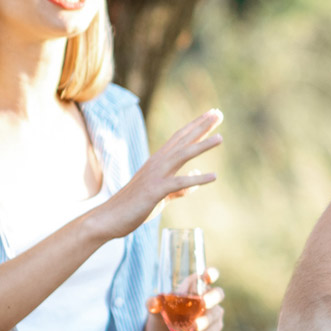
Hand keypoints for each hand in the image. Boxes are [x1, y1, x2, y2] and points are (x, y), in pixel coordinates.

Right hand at [88, 110, 223, 239]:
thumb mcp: (163, 193)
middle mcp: (157, 164)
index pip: (180, 139)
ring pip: (182, 155)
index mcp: (158, 162)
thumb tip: (197, 174)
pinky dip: (196, 179)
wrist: (110, 218)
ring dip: (201, 145)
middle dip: (201, 126)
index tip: (212, 114)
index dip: (197, 126)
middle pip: (182, 140)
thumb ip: (181, 185)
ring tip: (220, 138)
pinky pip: (179, 183)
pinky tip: (213, 176)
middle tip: (218, 113)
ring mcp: (155, 176)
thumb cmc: (135, 206)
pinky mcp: (155, 191)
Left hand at [142, 268, 225, 330]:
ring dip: (205, 322)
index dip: (210, 274)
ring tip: (191, 328)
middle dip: (212, 298)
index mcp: (193, 287)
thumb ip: (153, 304)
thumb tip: (154, 303)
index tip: (209, 276)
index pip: (206, 276)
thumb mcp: (154, 311)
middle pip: (218, 294)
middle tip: (203, 303)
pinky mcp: (213, 330)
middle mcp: (206, 298)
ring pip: (215, 315)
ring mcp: (212, 314)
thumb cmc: (161, 319)